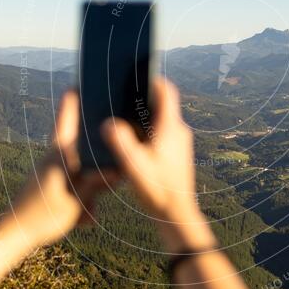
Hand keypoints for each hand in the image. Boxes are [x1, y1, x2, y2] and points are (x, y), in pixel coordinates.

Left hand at [11, 90, 114, 246]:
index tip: (85, 78)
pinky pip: (76, 188)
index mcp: (60, 152)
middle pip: (83, 142)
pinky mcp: (53, 186)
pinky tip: (84, 219)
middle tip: (116, 144)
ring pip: (82, 170)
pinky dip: (82, 203)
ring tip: (90, 211)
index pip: (67, 115)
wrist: (13, 236)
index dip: (75, 96)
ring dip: (90, 189)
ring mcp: (54, 171)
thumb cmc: (41, 216)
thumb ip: (97, 183)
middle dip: (99, 149)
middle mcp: (56, 157)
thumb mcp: (76, 200)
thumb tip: (119, 169)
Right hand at [101, 77, 215, 252]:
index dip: (152, 79)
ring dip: (145, 116)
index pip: (166, 91)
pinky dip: (149, 131)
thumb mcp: (133, 164)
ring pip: (162, 119)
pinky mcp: (178, 154)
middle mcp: (179, 131)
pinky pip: (163, 133)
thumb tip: (108, 123)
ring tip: (122, 118)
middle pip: (162, 103)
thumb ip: (120, 141)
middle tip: (122, 96)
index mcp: (170, 127)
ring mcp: (180, 143)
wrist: (176, 213)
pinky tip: (132, 143)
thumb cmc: (157, 189)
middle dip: (143, 98)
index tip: (136, 75)